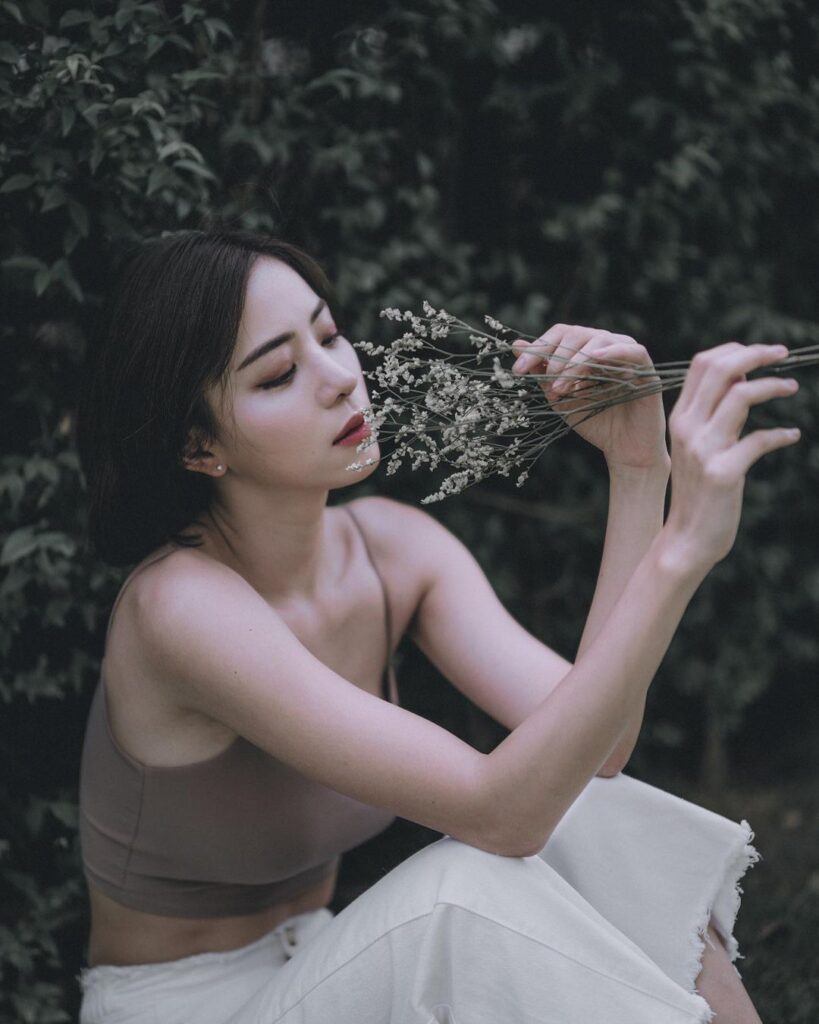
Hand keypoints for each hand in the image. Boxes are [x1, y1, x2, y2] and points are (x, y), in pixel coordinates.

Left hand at [511, 325, 668, 470]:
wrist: (623, 450)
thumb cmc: (594, 422)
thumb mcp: (560, 397)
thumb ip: (542, 373)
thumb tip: (517, 345)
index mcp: (585, 351)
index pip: (560, 334)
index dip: (538, 348)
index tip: (519, 370)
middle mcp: (606, 347)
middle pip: (577, 333)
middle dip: (556, 357)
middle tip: (548, 384)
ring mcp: (627, 356)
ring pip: (599, 341)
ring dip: (576, 362)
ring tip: (563, 387)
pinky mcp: (646, 369)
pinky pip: (632, 350)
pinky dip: (613, 351)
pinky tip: (595, 358)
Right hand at [662, 342, 799, 572]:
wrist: (687, 538)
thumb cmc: (699, 490)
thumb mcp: (698, 446)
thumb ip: (714, 413)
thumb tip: (742, 380)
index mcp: (679, 418)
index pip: (702, 364)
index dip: (735, 350)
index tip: (760, 353)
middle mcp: (688, 428)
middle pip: (721, 371)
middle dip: (756, 355)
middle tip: (783, 354)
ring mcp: (704, 450)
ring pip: (741, 396)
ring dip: (773, 386)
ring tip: (792, 387)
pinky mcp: (723, 473)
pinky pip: (760, 440)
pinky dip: (781, 434)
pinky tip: (792, 436)